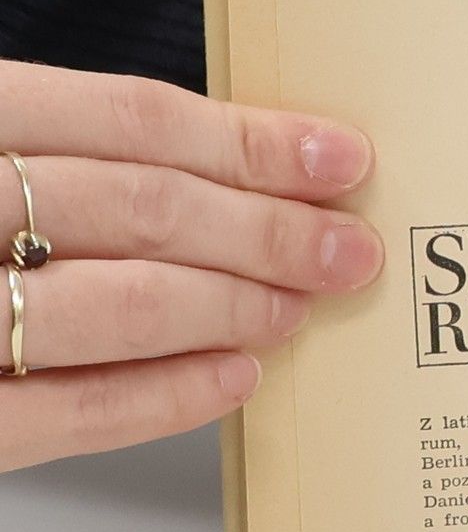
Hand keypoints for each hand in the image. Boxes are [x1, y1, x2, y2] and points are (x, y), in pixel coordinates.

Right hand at [0, 63, 381, 471]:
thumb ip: (55, 151)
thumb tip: (220, 173)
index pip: (129, 120)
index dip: (249, 143)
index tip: (338, 160)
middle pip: (139, 208)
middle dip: (265, 233)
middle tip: (347, 250)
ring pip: (112, 303)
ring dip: (228, 307)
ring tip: (298, 309)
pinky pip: (66, 411)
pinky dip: (163, 396)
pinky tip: (233, 378)